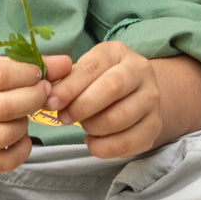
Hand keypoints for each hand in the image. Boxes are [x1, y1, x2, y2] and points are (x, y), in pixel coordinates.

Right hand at [0, 54, 56, 172]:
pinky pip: (2, 162)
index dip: (29, 75)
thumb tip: (65, 64)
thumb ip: (26, 64)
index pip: (0, 75)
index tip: (39, 75)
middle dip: (34, 99)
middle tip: (43, 94)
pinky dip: (21, 150)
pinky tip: (21, 136)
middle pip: (5, 107)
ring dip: (25, 125)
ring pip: (4, 135)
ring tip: (25, 114)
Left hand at [44, 40, 162, 158]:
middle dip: (81, 107)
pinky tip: (92, 142)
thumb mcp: (81, 71)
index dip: (68, 88)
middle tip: (63, 117)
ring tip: (82, 126)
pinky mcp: (155, 125)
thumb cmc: (96, 80)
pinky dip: (106, 147)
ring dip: (93, 127)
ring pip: (121, 117)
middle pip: (111, 88)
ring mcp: (152, 99)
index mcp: (117, 52)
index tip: (50, 102)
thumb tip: (45, 94)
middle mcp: (140, 71)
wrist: (132, 93)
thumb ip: (63, 79)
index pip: (91, 68)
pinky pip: (131, 142)